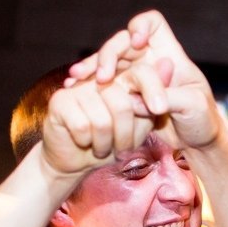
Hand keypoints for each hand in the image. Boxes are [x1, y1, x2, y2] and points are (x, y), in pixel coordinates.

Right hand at [42, 69, 157, 177]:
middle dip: (126, 134)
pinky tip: (85, 142)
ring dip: (106, 143)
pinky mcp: (60, 100)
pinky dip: (88, 142)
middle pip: (123, 101)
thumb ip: (156, 98)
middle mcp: (99, 75)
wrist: (78, 163)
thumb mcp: (142, 124)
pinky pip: (82, 125)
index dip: (152, 82)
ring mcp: (78, 86)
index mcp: (122, 76)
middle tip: (123, 149)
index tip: (160, 108)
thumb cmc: (114, 143)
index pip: (142, 71)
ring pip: (103, 119)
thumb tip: (167, 63)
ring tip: (103, 147)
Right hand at [66, 10, 222, 151]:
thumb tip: (132, 102)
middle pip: (121, 43)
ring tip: (76, 82)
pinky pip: (102, 85)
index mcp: (168, 54)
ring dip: (91, 70)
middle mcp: (148, 61)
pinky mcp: (124, 96)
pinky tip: (75, 90)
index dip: (141, 26)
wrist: (196, 144)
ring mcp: (134, 78)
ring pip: (108, 63)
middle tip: (102, 77)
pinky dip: (88, 86)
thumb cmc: (201, 121)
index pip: (151, 23)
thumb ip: (168, 98)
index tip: (138, 43)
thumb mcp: (192, 106)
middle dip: (108, 56)